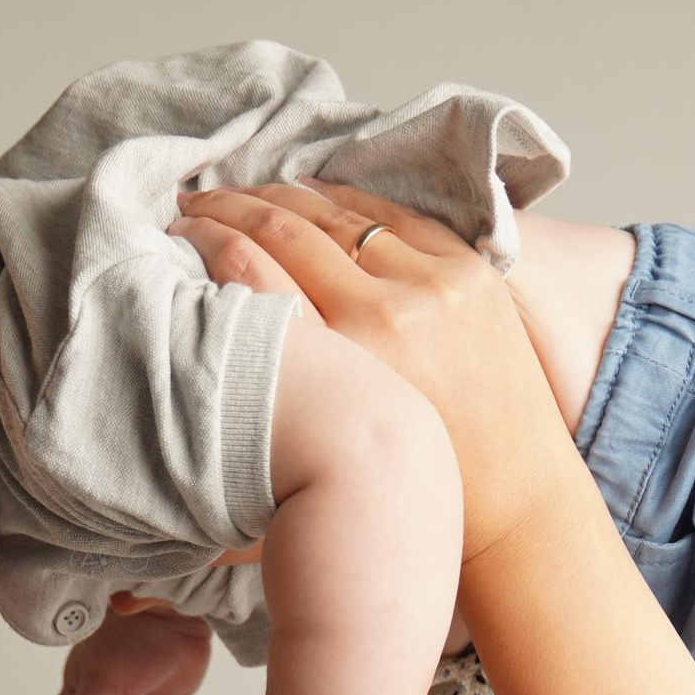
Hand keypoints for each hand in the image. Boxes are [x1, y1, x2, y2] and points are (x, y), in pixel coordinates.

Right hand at [175, 182, 563, 566]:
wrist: (514, 502)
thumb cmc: (414, 494)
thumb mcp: (327, 454)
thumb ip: (267, 410)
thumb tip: (199, 368)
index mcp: (344, 362)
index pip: (254, 270)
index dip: (209, 238)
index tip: (180, 229)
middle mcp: (388, 312)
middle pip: (290, 230)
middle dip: (235, 207)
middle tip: (197, 201)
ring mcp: (437, 283)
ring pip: (342, 214)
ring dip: (287, 195)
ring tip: (248, 191)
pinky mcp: (473, 272)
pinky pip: (399, 216)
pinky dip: (352, 200)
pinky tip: (316, 192)